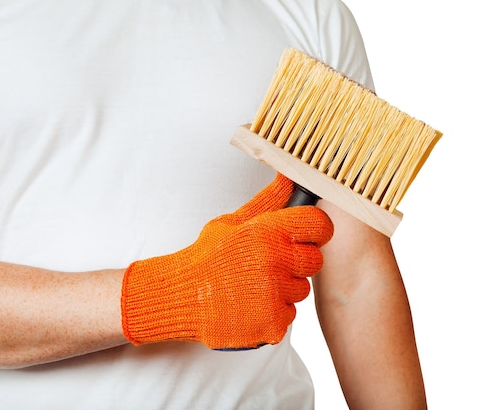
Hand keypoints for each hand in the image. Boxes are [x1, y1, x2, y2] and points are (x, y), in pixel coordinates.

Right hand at [121, 174, 333, 349]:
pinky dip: (273, 313)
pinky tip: (251, 305)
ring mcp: (275, 295)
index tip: (306, 235)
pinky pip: (289, 315)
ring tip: (254, 286)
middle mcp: (276, 261)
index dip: (316, 229)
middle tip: (269, 264)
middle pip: (315, 260)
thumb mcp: (233, 221)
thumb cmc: (207, 257)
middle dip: (297, 262)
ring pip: (302, 289)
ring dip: (284, 289)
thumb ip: (268, 200)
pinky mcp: (273, 323)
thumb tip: (289, 176)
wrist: (180, 296)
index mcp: (268, 231)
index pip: (319, 224)